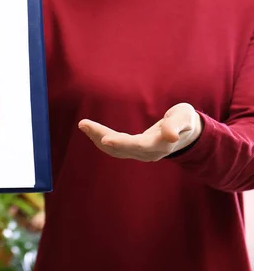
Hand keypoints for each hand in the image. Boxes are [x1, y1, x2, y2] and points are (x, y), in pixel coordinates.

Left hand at [78, 103, 202, 161]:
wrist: (187, 133)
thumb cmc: (185, 120)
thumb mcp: (184, 117)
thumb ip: (176, 125)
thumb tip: (170, 136)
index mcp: (160, 145)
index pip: (138, 145)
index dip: (121, 143)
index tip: (104, 138)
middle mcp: (148, 153)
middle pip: (121, 148)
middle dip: (100, 136)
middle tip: (83, 124)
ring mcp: (140, 154)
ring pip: (115, 150)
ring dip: (97, 138)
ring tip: (83, 125)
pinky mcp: (134, 151)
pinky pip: (115, 148)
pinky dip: (100, 140)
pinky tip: (90, 131)